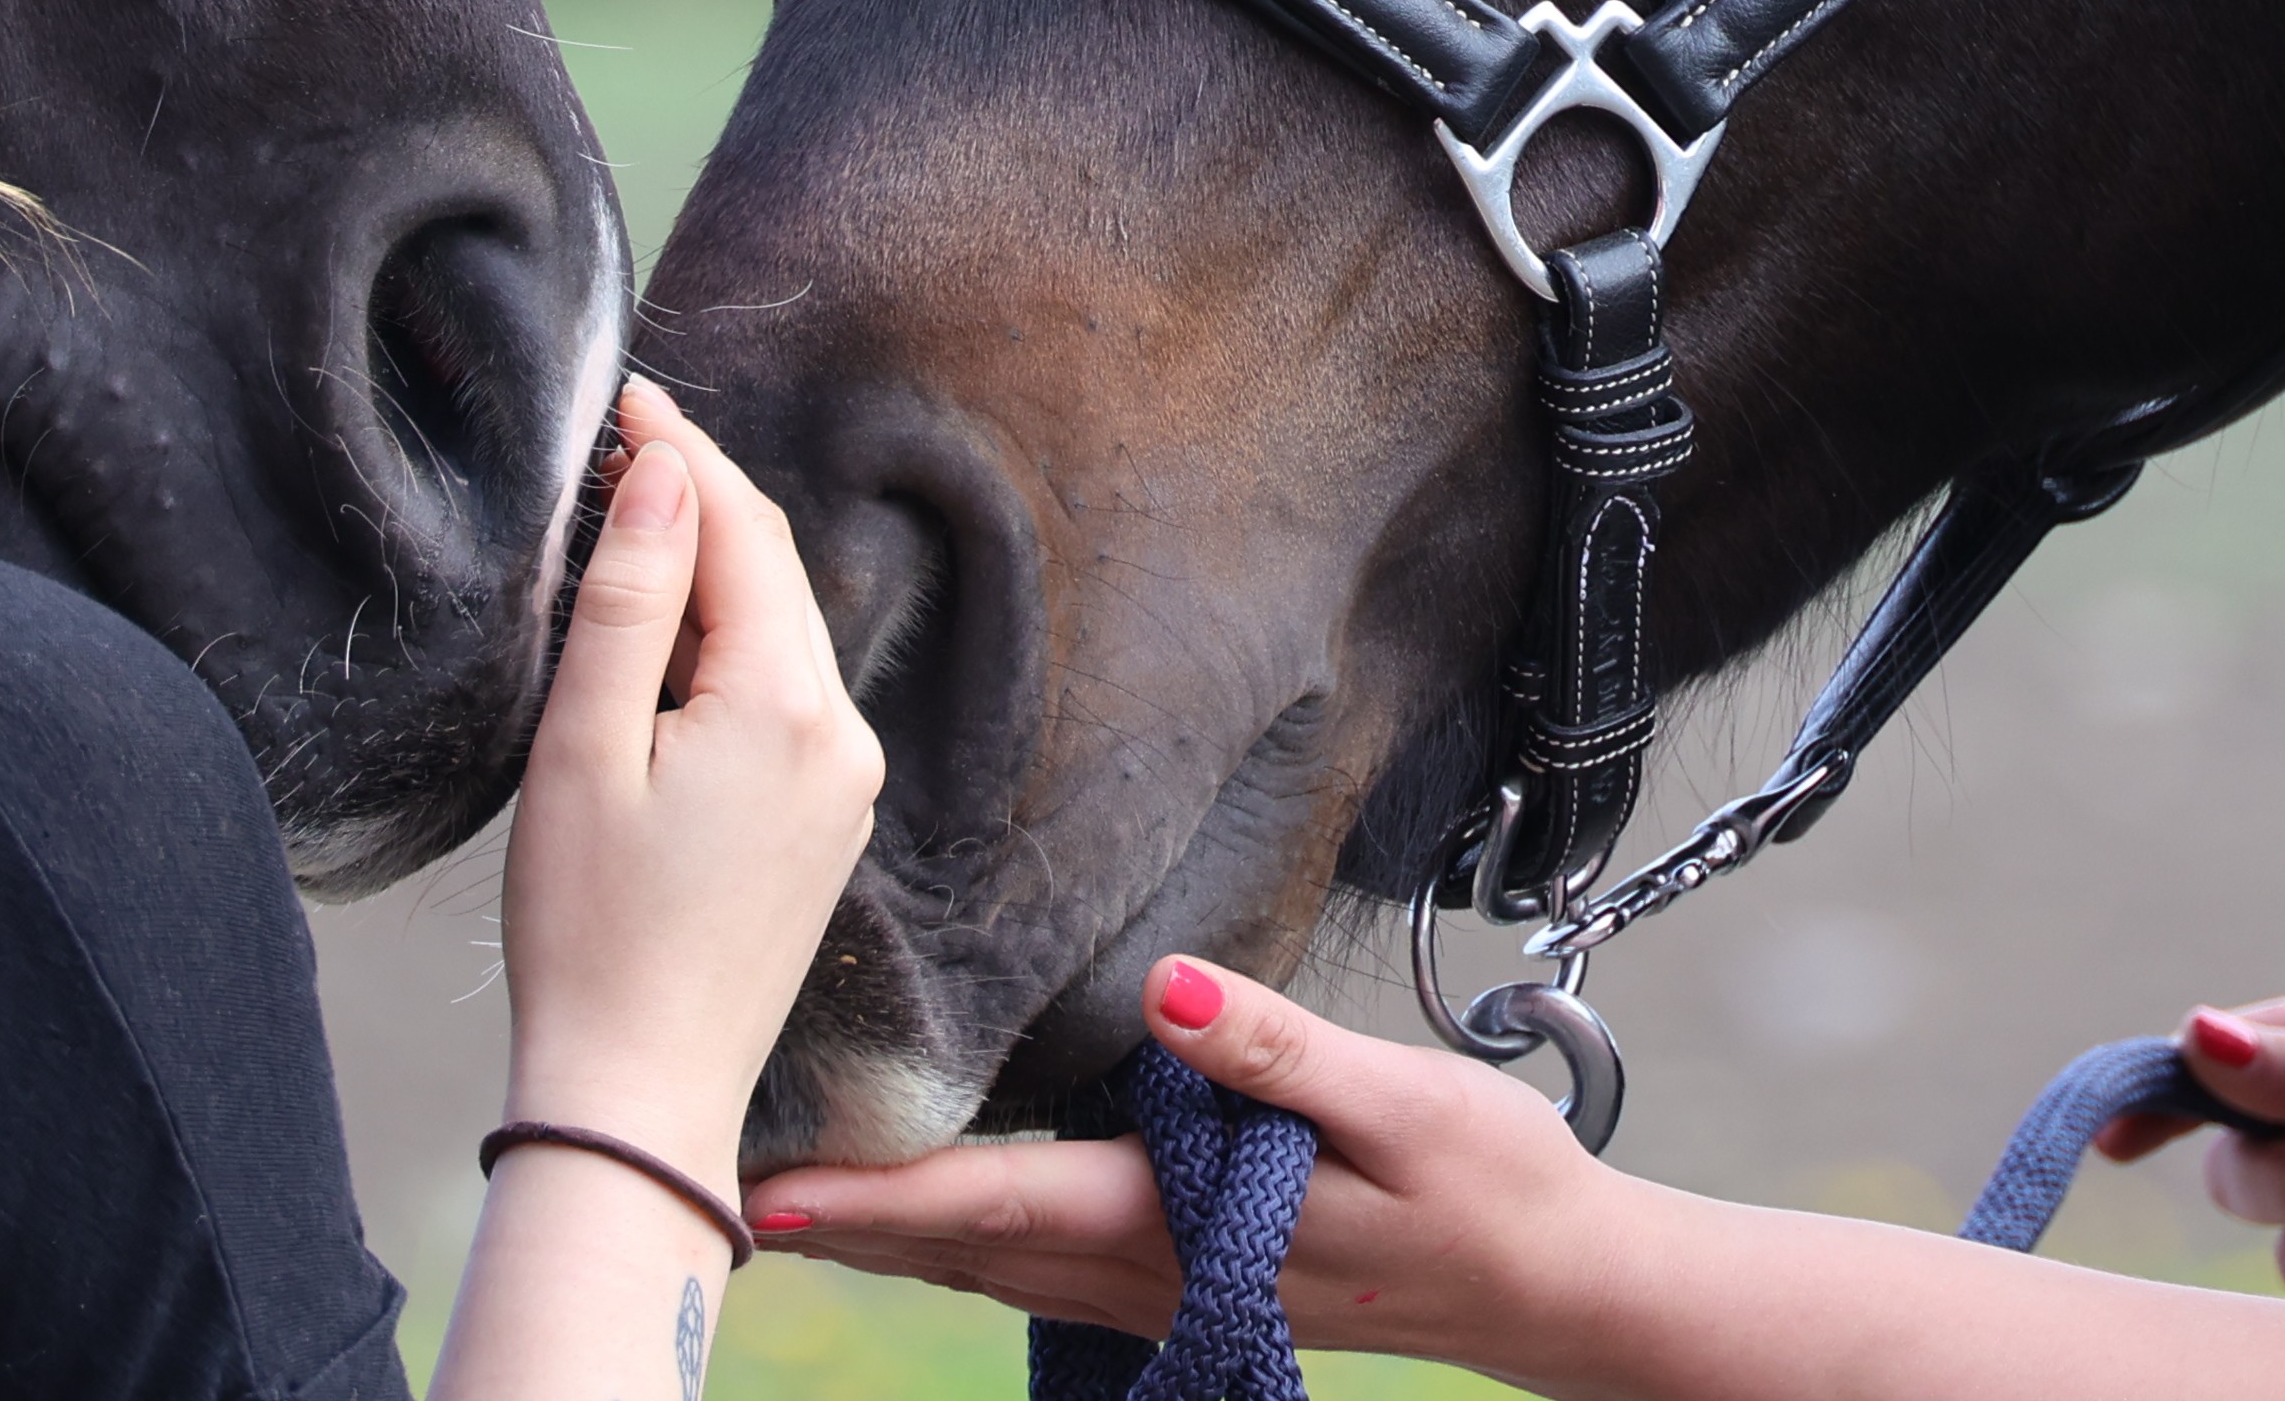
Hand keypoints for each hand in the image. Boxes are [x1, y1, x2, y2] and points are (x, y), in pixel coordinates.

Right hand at [497, 382, 883, 1192]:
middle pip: (775, 571)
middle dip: (700, 501)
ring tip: (623, 533)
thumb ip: (628, 597)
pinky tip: (661, 647)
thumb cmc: (591, 933)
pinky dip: (729, 647)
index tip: (622, 398)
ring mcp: (845, 785)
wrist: (638, 1097)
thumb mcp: (582, 748)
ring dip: (713, 574)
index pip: (743, 528)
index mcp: (788, 707)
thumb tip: (664, 474)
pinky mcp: (827, 825)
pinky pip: (785, 695)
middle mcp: (844, 736)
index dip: (681, 452)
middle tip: (615, 446)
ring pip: (781, 631)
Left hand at [748, 955, 1635, 1378]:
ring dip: (895, 1241)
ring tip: (800, 1202)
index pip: (995, 1206)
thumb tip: (1168, 989)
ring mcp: (1171, 1295)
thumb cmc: (1488, 1185)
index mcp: (1180, 1223)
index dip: (876, 1199)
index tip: (770, 1190)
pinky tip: (943, 1220)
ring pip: (994, 1272)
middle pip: (964, 1251)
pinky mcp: (1195, 1287)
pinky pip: (1044, 1273)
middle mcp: (1152, 1274)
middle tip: (727, 1186)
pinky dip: (968, 1246)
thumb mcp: (1397, 1103)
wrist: (1557, 1293)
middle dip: (847, 1225)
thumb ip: (1271, 1051)